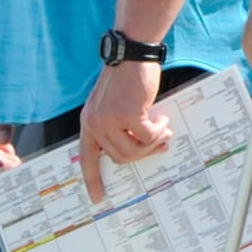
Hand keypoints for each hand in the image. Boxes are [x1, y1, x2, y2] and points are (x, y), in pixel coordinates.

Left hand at [78, 60, 169, 203]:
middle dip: (143, 153)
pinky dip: (159, 130)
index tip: (98, 198)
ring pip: (134, 150)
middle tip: (161, 142)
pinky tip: (162, 117)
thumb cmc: (127, 77)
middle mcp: (95, 123)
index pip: (87, 158)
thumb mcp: (116, 104)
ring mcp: (109, 120)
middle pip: (120, 157)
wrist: (132, 54)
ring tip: (163, 128)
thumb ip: (122, 126)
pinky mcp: (127, 114)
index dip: (92, 180)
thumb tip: (144, 147)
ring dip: (153, 141)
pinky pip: (148, 136)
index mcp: (89, 122)